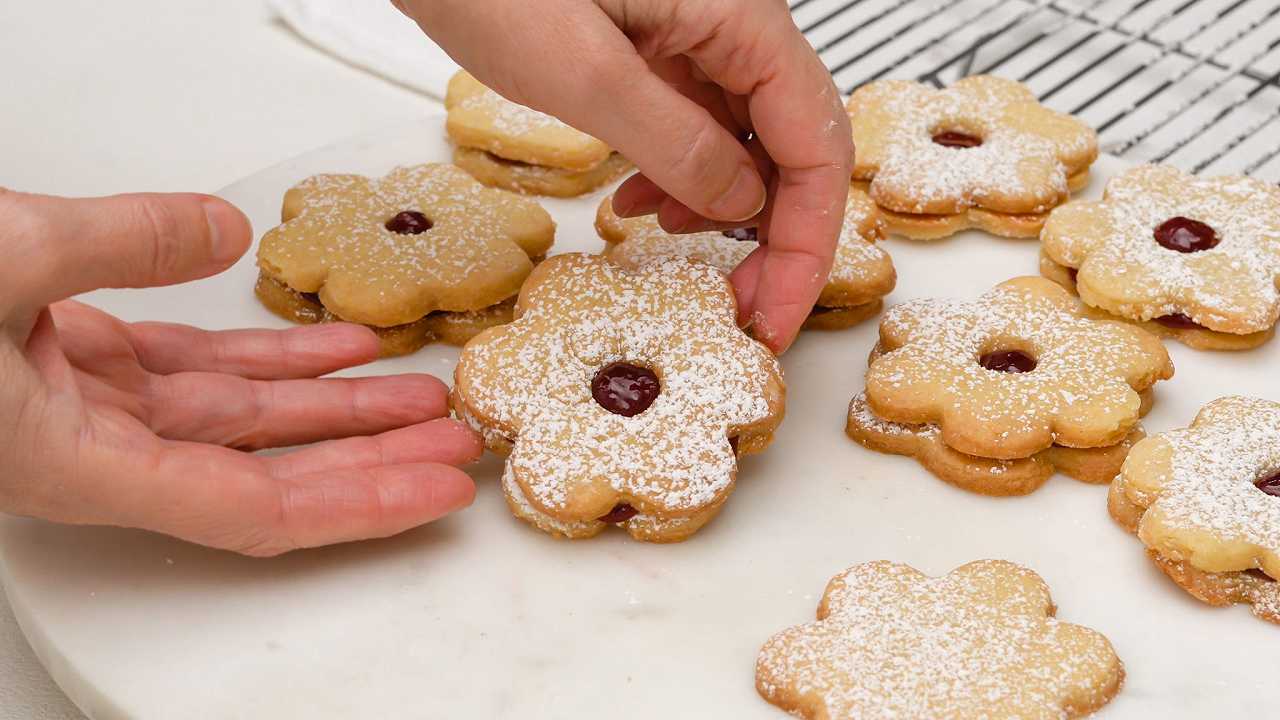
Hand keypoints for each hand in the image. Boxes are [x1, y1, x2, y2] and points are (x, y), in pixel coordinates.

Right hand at [0, 190, 481, 555]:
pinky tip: (341, 339)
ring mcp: (92, 400)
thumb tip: (222, 230)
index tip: (434, 494)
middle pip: (269, 469)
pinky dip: (277, 349)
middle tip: (456, 443)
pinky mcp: (82, 352)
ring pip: (244, 413)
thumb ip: (118, 242)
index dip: (355, 505)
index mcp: (77, 464)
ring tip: (421, 387)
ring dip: (336, 399)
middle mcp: (95, 447)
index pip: (254, 512)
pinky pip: (203, 362)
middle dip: (369, 454)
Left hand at [396, 0, 851, 351]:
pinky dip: (680, 175)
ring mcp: (695, 34)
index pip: (815, 142)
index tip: (778, 312)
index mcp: (739, 16)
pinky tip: (638, 204)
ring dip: (724, 209)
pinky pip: (696, 122)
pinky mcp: (656, 46)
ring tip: (675, 247)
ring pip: (747, 140)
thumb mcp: (582, 74)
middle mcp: (732, 22)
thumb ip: (675, 143)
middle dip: (775, 235)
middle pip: (793, 145)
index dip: (807, 240)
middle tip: (744, 309)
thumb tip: (742, 205)